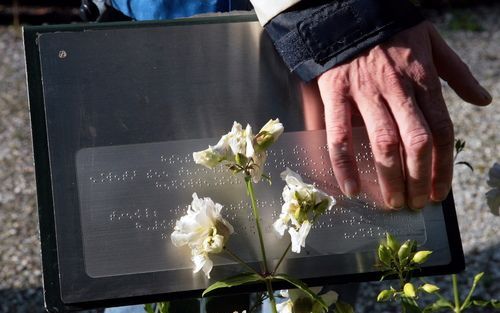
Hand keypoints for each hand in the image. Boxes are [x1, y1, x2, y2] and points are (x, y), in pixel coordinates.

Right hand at [317, 21, 491, 208]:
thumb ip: (457, 72)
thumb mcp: (432, 41)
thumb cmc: (391, 30)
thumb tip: (482, 100)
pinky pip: (340, 135)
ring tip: (392, 202)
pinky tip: (352, 189)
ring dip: (390, 179)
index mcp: (423, 79)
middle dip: (419, 179)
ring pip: (383, 143)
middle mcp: (397, 90)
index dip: (443, 167)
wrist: (347, 13)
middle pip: (416, 143)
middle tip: (415, 203)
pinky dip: (345, 165)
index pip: (441, 131)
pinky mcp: (336, 95)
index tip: (440, 193)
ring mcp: (365, 94)